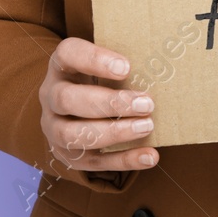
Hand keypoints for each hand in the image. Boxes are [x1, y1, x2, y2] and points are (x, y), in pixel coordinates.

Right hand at [39, 37, 159, 172]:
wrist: (74, 107)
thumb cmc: (99, 77)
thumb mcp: (103, 62)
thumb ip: (123, 62)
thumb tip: (166, 59)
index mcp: (61, 65)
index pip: (68, 54)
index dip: (95, 60)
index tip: (126, 67)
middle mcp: (51, 96)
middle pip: (67, 99)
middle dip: (109, 103)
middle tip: (146, 103)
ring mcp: (54, 128)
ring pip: (72, 134)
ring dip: (114, 133)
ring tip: (147, 126)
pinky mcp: (68, 154)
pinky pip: (92, 162)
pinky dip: (123, 161)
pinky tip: (149, 156)